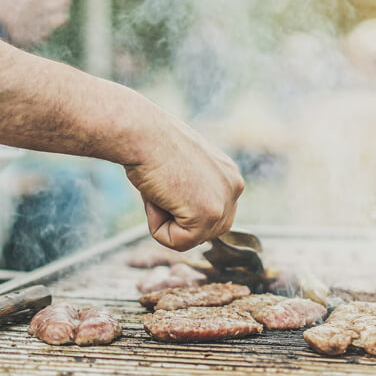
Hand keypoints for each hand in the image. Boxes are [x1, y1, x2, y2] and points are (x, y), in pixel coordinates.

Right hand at [124, 111, 243, 250]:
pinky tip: (158, 197)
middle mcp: (234, 187)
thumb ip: (192, 193)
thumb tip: (185, 217)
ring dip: (166, 222)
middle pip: (206, 232)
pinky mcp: (209, 214)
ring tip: (161, 190)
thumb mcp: (181, 170)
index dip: (182, 209)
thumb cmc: (150, 146)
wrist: (141, 132)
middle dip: (177, 219)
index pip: (212, 216)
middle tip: (163, 188)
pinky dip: (158, 228)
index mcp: (229, 175)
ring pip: (191, 239)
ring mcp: (224, 201)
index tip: (169, 182)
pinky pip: (178, 242)